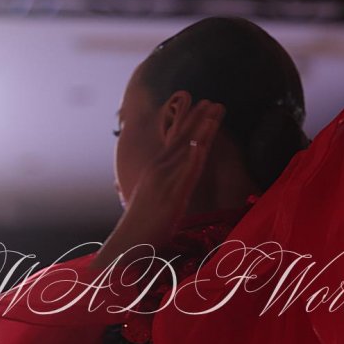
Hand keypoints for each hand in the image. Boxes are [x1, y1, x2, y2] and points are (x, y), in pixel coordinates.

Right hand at [91, 99, 225, 272]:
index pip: (175, 142)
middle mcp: (159, 170)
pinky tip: (200, 144)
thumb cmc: (142, 227)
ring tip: (214, 112)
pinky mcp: (171, 197)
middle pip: (182, 139)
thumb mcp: (154, 200)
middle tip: (214, 102)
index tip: (202, 108)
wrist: (128, 241)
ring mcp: (165, 182)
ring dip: (201, 130)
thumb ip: (165, 188)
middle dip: (199, 119)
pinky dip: (192, 157)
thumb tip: (172, 186)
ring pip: (186, 150)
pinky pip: (184, 174)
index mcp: (156, 170)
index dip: (190, 124)